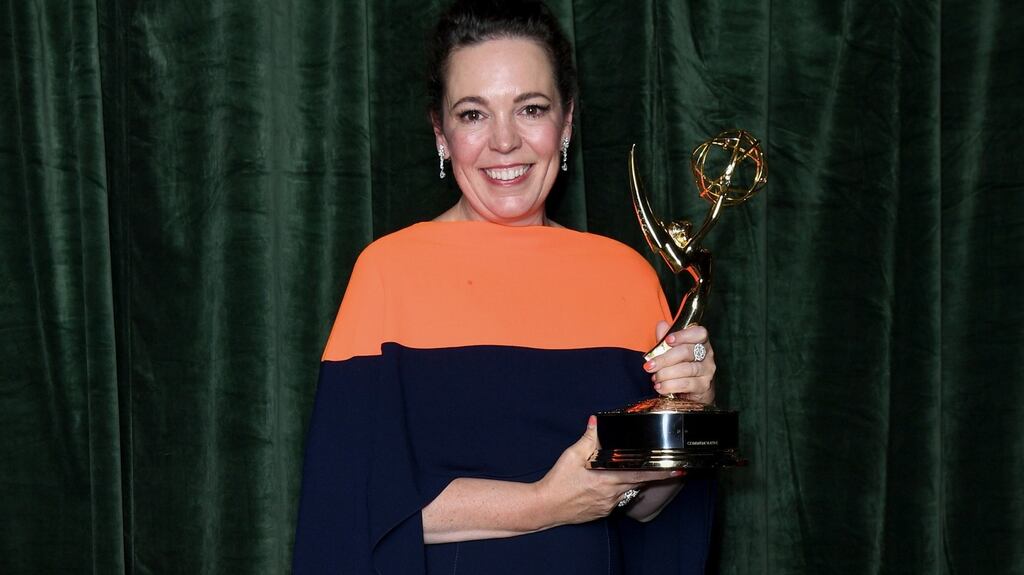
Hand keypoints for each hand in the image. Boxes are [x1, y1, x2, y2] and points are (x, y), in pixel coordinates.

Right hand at [533, 416, 680, 526]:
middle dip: (656, 475)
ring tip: (645, 472)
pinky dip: (622, 490)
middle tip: (672, 469)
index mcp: (608, 478)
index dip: (661, 472)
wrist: (546, 507)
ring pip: (630, 490)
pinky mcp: (603, 511)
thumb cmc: (558, 481)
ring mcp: (609, 505)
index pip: (641, 474)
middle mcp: (612, 493)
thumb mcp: (571, 456)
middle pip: (640, 482)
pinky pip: (619, 499)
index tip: (677, 469)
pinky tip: (616, 483)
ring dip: (637, 481)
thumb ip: (588, 439)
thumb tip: (597, 421)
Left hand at [644, 321, 715, 403]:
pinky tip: (660, 387)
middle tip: (649, 365)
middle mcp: (707, 355)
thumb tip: (661, 325)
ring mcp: (707, 371)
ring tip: (655, 378)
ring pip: (686, 369)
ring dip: (666, 374)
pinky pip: (686, 384)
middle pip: (687, 352)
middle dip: (665, 359)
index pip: (699, 333)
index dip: (683, 335)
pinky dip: (670, 385)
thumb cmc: (680, 366)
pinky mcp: (703, 386)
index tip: (668, 340)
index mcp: (700, 342)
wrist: (691, 392)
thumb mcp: (670, 351)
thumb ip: (665, 339)